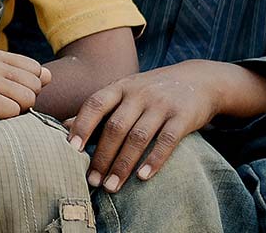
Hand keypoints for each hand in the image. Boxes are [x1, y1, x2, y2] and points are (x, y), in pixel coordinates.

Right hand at [0, 49, 51, 150]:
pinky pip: (14, 112)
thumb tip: (49, 76)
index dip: (28, 89)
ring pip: (28, 100)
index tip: (5, 98)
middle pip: (35, 86)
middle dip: (24, 102)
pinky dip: (4, 122)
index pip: (37, 70)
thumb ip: (20, 77)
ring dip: (14, 113)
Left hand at [66, 61, 221, 192]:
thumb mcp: (125, 91)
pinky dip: (154, 159)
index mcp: (120, 87)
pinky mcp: (183, 116)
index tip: (70, 150)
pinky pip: (167, 140)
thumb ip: (98, 109)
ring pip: (138, 136)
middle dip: (102, 156)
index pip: (95, 104)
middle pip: (115, 127)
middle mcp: (139, 93)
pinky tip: (143, 177)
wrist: (200, 79)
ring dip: (123, 164)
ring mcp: (162, 104)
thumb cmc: (152, 91)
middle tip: (92, 181)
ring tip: (112, 186)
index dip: (82, 126)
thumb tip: (64, 126)